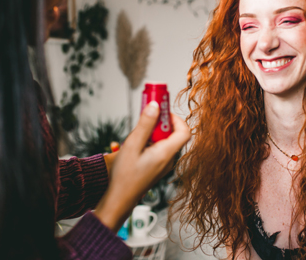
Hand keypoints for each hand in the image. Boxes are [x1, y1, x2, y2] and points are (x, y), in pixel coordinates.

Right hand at [93, 102, 190, 231]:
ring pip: (166, 141)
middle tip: (148, 116)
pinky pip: (160, 148)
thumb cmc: (125, 176)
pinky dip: (151, 141)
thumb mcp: (132, 145)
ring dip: (154, 132)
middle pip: (174, 134)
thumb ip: (145, 124)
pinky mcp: (157, 166)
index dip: (176, 118)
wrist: (120, 199)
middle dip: (162, 123)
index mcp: (166, 153)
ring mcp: (164, 164)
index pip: (184, 131)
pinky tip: (137, 144)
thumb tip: (155, 106)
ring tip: (139, 133)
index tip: (162, 111)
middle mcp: (169, 159)